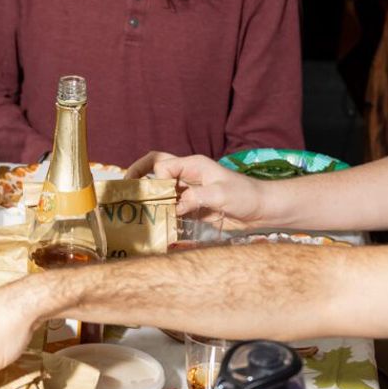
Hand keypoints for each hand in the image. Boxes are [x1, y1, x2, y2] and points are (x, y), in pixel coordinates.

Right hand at [125, 151, 264, 227]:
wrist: (263, 210)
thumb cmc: (246, 195)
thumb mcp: (221, 194)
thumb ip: (196, 197)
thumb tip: (174, 206)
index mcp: (193, 165)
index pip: (162, 165)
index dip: (155, 179)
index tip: (157, 195)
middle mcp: (188, 176)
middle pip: (155, 169)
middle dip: (138, 175)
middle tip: (124, 190)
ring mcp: (189, 191)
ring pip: (160, 189)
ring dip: (148, 198)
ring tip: (135, 210)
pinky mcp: (192, 206)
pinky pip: (170, 207)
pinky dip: (161, 213)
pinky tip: (154, 223)